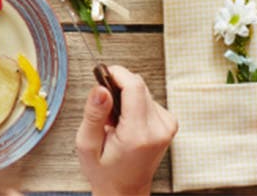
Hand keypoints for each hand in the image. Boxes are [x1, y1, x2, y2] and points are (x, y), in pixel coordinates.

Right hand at [75, 67, 176, 195]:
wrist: (125, 190)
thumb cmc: (105, 171)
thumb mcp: (87, 145)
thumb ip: (93, 114)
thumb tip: (100, 88)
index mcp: (137, 135)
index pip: (134, 86)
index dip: (117, 73)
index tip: (102, 73)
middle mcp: (158, 129)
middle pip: (139, 85)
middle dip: (118, 87)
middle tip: (103, 107)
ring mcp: (167, 127)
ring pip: (144, 90)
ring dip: (126, 97)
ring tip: (114, 119)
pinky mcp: (169, 124)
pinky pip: (149, 99)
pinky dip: (135, 104)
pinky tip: (126, 121)